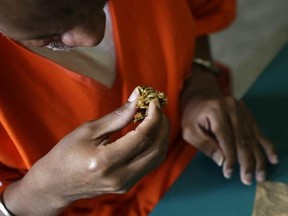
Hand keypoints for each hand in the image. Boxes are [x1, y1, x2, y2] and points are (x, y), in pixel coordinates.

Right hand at [4, 89, 169, 215]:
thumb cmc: (67, 153)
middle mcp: (120, 177)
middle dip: (162, 125)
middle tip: (157, 107)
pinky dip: (154, 146)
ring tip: (156, 117)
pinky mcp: (127, 186)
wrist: (56, 183)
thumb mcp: (89, 130)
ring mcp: (125, 184)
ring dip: (161, 136)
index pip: (143, 137)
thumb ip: (117, 116)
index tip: (153, 101)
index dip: (154, 117)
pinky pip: (149, 164)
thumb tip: (137, 98)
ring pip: (156, 158)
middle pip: (156, 149)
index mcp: (106, 161)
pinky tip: (149, 132)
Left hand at [181, 71, 277, 184]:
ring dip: (258, 158)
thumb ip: (204, 144)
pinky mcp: (247, 114)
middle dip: (246, 162)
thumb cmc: (192, 115)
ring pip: (252, 138)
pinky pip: (258, 132)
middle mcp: (232, 108)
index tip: (229, 173)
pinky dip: (266, 146)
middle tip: (247, 179)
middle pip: (242, 139)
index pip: (226, 138)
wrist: (200, 95)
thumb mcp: (189, 130)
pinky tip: (273, 158)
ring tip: (260, 176)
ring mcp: (242, 110)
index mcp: (216, 110)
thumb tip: (221, 161)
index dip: (229, 157)